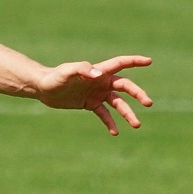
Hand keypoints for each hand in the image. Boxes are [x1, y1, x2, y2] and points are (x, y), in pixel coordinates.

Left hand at [34, 55, 152, 134]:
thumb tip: (98, 74)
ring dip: (128, 113)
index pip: (120, 64)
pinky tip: (115, 132)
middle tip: (148, 103)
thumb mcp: (67, 71)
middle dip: (138, 94)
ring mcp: (97, 93)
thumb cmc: (55, 77)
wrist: (43, 88)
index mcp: (99, 71)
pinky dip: (110, 122)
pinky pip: (104, 114)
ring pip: (118, 104)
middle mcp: (101, 81)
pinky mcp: (90, 104)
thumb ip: (82, 69)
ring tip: (136, 125)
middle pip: (125, 86)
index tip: (149, 61)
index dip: (134, 61)